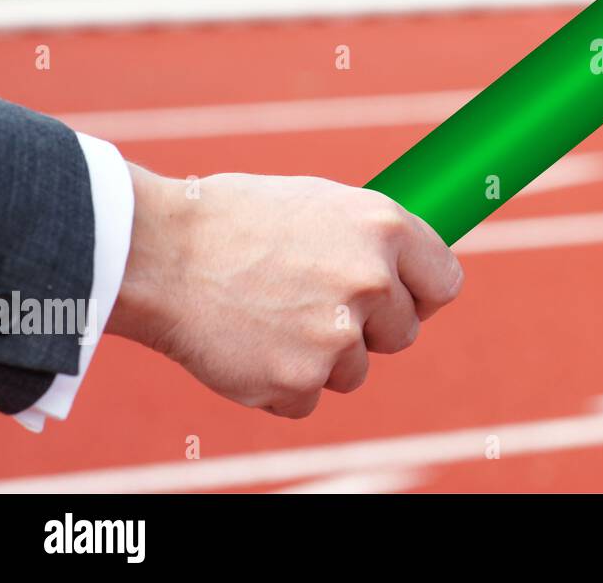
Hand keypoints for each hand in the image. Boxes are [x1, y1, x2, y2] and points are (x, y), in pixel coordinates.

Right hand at [108, 165, 462, 417]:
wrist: (157, 253)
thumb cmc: (236, 220)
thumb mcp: (321, 204)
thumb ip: (373, 240)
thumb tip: (412, 271)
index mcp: (384, 228)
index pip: (446, 283)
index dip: (421, 294)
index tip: (402, 299)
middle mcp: (370, 281)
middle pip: (403, 334)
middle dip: (367, 328)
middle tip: (312, 304)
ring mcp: (336, 337)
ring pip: (356, 370)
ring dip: (321, 357)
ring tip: (271, 317)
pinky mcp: (298, 381)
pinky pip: (310, 397)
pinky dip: (282, 384)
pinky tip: (250, 345)